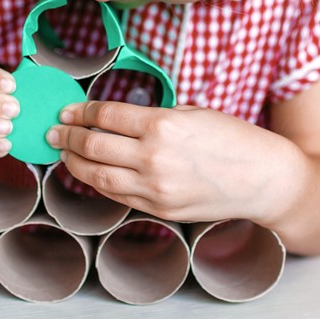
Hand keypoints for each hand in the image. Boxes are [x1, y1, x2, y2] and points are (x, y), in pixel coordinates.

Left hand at [46, 102, 298, 223]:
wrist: (264, 180)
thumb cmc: (234, 139)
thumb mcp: (193, 113)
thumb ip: (154, 116)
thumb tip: (118, 118)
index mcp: (162, 125)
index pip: (106, 115)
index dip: (81, 111)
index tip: (69, 109)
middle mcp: (153, 158)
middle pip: (92, 145)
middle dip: (67, 136)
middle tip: (55, 130)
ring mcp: (154, 188)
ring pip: (96, 175)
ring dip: (73, 162)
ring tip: (64, 152)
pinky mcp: (159, 209)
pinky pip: (117, 194)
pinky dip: (98, 182)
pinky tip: (90, 172)